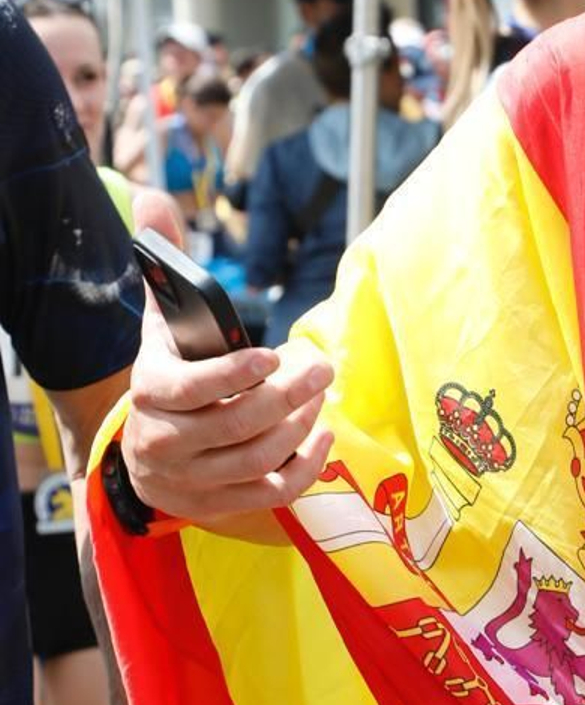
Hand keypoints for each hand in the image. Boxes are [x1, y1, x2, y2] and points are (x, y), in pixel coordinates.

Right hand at [121, 192, 333, 525]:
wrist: (142, 454)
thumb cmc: (168, 375)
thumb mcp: (160, 323)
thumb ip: (164, 266)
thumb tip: (151, 198)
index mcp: (151, 392)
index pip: (192, 389)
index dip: (235, 373)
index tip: (275, 355)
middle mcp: (165, 442)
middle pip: (236, 424)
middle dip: (288, 395)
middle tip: (322, 368)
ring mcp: (191, 479)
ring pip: (258, 458)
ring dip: (298, 426)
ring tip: (318, 398)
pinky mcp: (217, 505)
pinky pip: (271, 493)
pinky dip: (304, 467)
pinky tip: (321, 436)